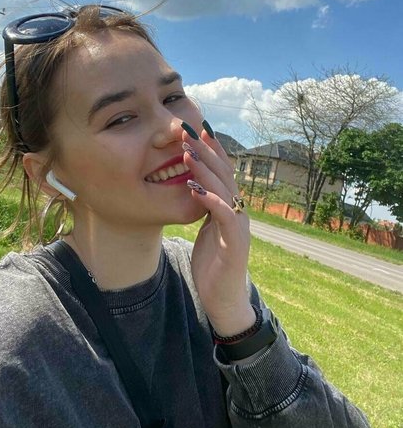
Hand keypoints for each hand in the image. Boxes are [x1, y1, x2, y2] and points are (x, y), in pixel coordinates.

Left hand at [181, 122, 253, 335]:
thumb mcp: (206, 229)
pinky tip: (195, 189)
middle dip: (206, 151)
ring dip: (206, 170)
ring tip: (188, 152)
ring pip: (224, 190)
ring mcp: (238, 225)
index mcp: (229, 206)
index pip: (221, 171)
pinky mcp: (234, 242)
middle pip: (224, 174)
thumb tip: (194, 186)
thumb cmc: (213, 263)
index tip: (196, 129)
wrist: (223, 298)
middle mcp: (237, 210)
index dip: (210, 150)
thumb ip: (205, 207)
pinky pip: (224, 216)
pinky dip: (211, 200)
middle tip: (189, 130)